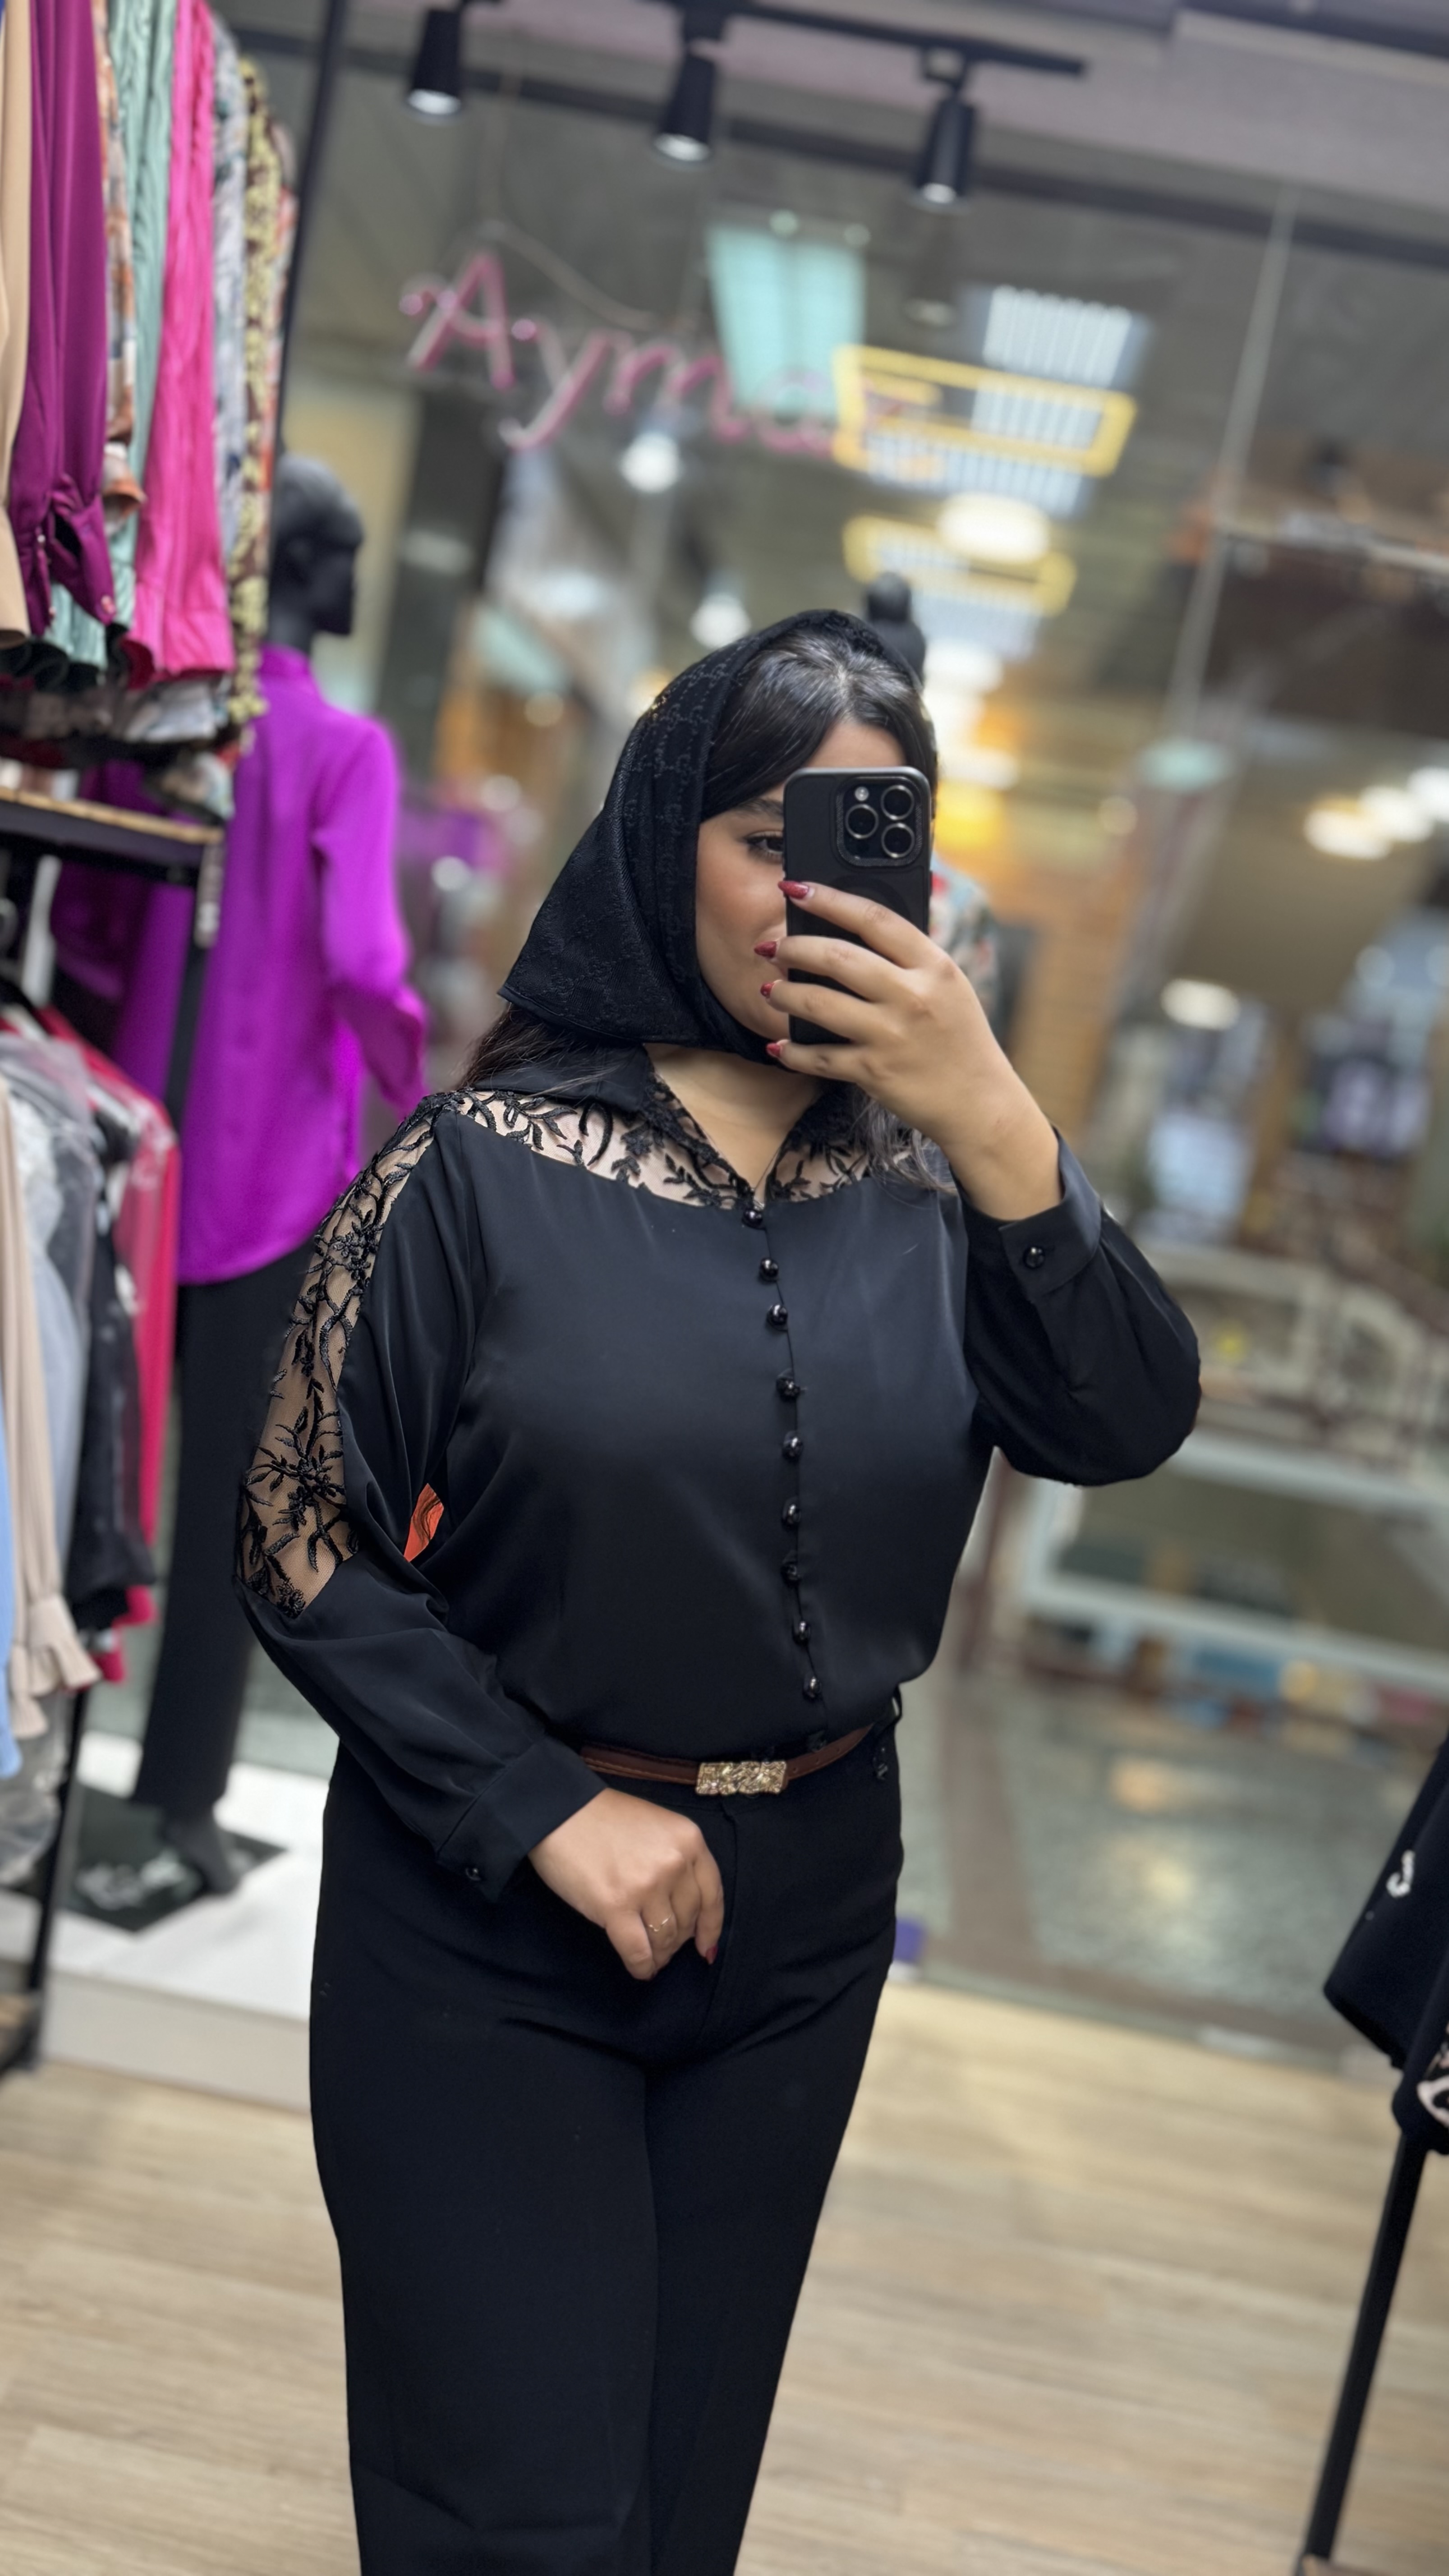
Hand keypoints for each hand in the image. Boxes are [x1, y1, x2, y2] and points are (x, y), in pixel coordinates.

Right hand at [529, 1788, 724, 1980]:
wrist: (558, 1811)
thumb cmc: (604, 1818)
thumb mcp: (657, 1828)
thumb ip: (677, 1861)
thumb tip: (686, 1913)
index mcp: (689, 1840)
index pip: (712, 1895)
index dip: (710, 1927)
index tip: (706, 1947)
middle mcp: (674, 1863)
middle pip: (687, 1920)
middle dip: (677, 1940)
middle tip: (663, 1946)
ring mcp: (646, 1886)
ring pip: (665, 1938)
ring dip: (659, 1954)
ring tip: (651, 1958)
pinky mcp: (616, 1906)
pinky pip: (638, 1951)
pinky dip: (641, 1967)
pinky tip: (640, 1970)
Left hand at [759, 877, 1061, 1221]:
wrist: (981, 1103)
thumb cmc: (961, 1040)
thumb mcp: (949, 987)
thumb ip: (911, 960)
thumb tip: (853, 932)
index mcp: (934, 966)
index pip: (874, 919)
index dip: (829, 899)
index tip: (796, 887)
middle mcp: (913, 996)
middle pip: (838, 957)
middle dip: (794, 947)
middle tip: (772, 946)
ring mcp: (892, 1035)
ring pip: (819, 1004)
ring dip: (785, 994)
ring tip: (770, 990)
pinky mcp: (875, 1072)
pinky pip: (819, 1057)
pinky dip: (793, 1052)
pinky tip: (780, 1046)